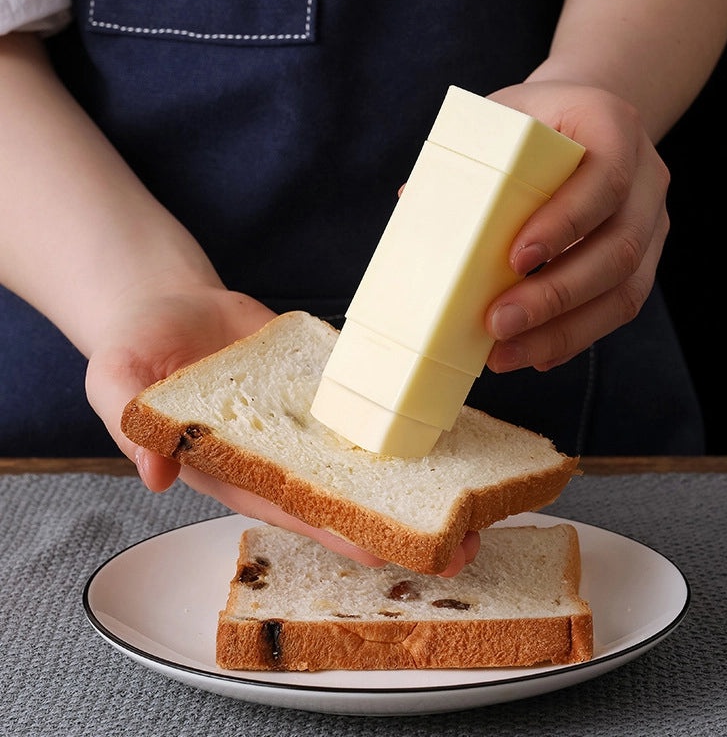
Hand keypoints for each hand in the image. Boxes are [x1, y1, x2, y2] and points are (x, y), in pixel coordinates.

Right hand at [85, 284, 478, 575]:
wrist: (169, 305)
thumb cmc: (138, 347)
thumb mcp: (116, 379)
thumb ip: (131, 425)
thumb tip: (153, 474)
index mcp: (236, 468)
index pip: (295, 509)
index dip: (339, 533)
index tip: (389, 553)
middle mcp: (282, 454)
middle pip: (346, 496)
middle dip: (401, 523)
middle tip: (465, 543)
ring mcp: (308, 420)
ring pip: (367, 456)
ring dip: (418, 477)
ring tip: (478, 492)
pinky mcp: (325, 383)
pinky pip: (368, 401)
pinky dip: (403, 415)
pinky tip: (447, 424)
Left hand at [484, 80, 669, 371]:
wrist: (583, 120)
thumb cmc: (534, 121)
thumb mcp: (502, 117)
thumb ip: (468, 154)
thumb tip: (408, 201)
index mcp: (614, 128)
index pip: (605, 181)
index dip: (564, 224)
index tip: (516, 260)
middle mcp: (646, 179)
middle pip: (619, 249)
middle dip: (556, 296)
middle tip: (498, 323)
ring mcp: (650, 223)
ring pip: (625, 292)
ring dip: (562, 331)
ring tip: (506, 354)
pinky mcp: (643, 260)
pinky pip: (617, 308)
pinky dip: (573, 337)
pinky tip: (533, 355)